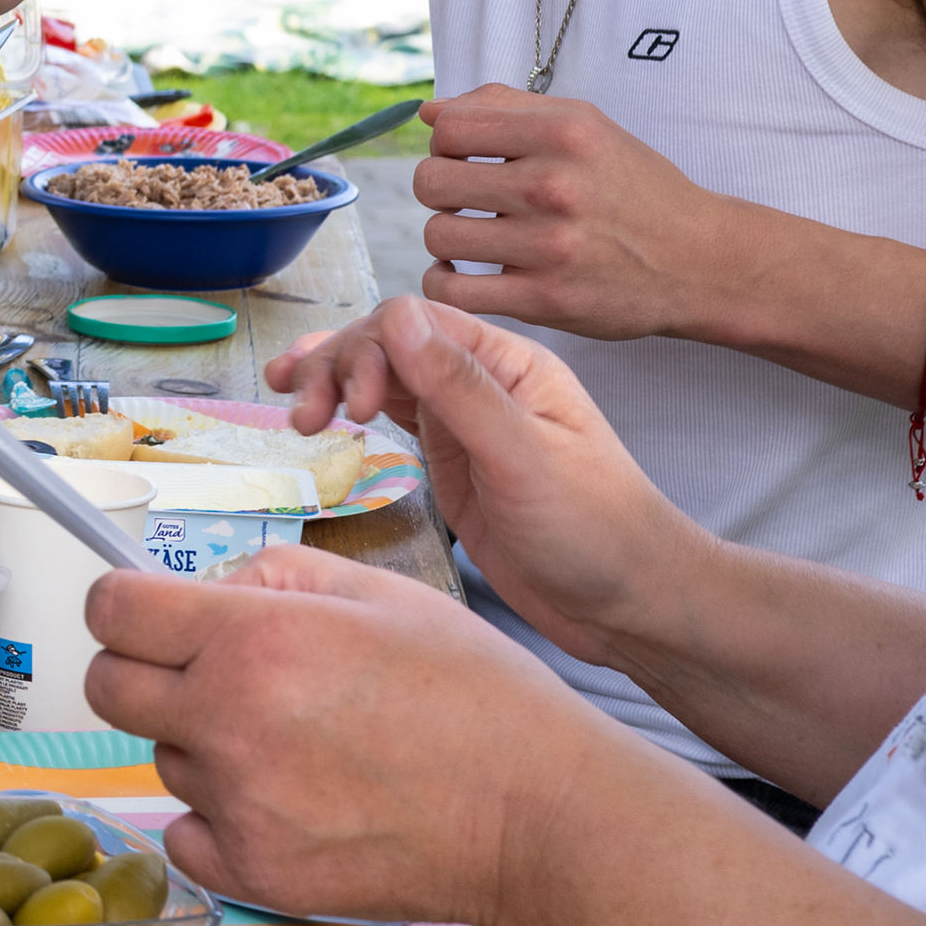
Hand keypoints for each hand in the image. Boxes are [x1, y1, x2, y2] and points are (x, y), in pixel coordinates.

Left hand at [80, 542, 607, 925]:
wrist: (537, 814)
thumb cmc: (475, 697)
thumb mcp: (380, 592)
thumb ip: (276, 575)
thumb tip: (211, 586)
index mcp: (254, 640)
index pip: (111, 610)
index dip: (122, 603)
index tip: (145, 611)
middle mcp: (229, 721)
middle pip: (108, 687)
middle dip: (144, 669)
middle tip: (209, 674)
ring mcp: (237, 804)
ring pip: (162, 758)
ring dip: (201, 745)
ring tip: (296, 744)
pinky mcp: (253, 871)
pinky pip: (186, 835)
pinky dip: (217, 820)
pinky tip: (286, 803)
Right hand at [264, 296, 696, 666]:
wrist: (630, 605)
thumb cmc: (598, 532)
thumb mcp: (525, 458)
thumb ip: (460, 390)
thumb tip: (396, 320)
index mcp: (511, 364)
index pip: (416, 321)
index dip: (368, 351)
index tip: (352, 410)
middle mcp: (483, 383)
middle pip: (389, 345)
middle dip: (337, 368)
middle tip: (303, 418)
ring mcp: (464, 424)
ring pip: (383, 378)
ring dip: (333, 385)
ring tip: (295, 414)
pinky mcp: (451, 464)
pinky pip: (392, 418)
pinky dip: (351, 412)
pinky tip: (322, 418)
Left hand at [410, 85, 751, 344]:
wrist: (699, 261)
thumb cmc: (634, 190)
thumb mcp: (586, 126)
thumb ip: (506, 108)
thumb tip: (429, 112)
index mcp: (563, 133)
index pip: (450, 127)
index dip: (444, 143)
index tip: (466, 159)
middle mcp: (554, 185)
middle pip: (431, 181)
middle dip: (440, 190)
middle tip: (468, 201)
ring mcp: (549, 246)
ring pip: (438, 235)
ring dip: (447, 236)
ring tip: (475, 236)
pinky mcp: (545, 299)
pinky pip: (451, 289)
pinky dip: (443, 282)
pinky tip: (463, 272)